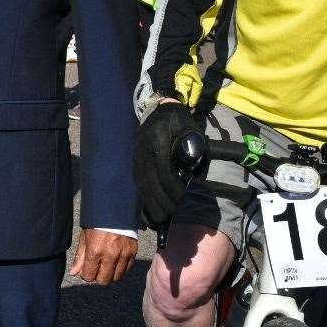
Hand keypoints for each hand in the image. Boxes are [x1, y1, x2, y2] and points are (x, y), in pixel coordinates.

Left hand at [70, 229, 137, 283]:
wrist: (115, 209)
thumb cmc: (96, 223)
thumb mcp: (84, 237)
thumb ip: (80, 257)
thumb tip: (74, 273)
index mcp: (95, 250)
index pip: (89, 276)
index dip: (86, 274)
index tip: (87, 269)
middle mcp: (110, 254)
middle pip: (104, 280)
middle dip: (98, 276)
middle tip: (97, 268)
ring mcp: (123, 254)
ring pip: (117, 277)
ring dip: (110, 274)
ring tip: (107, 264)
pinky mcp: (133, 251)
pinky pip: (127, 269)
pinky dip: (121, 268)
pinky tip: (116, 261)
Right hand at [134, 99, 202, 223]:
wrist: (158, 108)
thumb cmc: (177, 119)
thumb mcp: (188, 125)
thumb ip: (192, 141)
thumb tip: (190, 161)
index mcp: (156, 140)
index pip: (163, 169)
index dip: (172, 187)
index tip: (182, 198)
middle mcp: (142, 149)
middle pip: (149, 180)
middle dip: (161, 200)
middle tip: (173, 214)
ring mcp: (136, 155)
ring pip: (141, 183)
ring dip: (150, 202)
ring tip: (160, 218)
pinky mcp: (134, 161)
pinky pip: (137, 182)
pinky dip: (143, 197)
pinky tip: (149, 209)